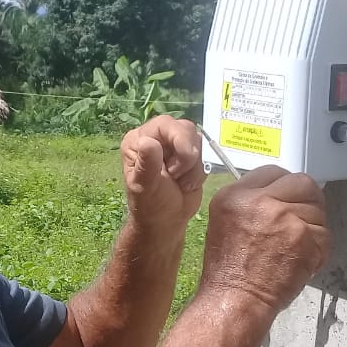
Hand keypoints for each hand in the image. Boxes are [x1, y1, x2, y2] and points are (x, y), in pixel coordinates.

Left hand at [121, 116, 206, 233]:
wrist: (166, 222)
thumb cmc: (151, 206)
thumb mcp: (145, 188)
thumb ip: (147, 165)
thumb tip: (148, 142)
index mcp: (140, 139)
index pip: (164, 124)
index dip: (178, 140)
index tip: (178, 166)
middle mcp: (158, 138)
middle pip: (185, 129)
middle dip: (187, 156)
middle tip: (176, 177)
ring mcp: (176, 146)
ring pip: (199, 142)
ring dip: (193, 167)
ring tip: (181, 183)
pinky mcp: (192, 156)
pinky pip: (207, 155)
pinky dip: (200, 172)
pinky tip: (188, 184)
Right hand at [197, 165, 330, 315]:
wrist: (236, 299)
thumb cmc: (228, 267)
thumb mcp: (225, 220)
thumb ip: (250, 200)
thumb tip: (280, 191)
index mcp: (237, 195)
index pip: (274, 172)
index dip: (285, 185)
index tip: (287, 199)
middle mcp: (261, 201)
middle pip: (303, 183)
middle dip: (308, 199)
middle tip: (303, 218)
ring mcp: (286, 218)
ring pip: (318, 210)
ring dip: (313, 227)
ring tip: (297, 245)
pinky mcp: (305, 238)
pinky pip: (325, 234)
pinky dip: (318, 248)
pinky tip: (302, 259)